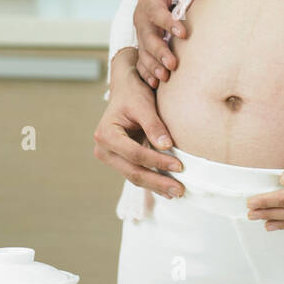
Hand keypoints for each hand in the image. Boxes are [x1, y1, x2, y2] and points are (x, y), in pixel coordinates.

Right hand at [93, 66, 185, 196]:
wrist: (125, 91)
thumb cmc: (133, 95)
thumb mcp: (144, 105)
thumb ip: (154, 126)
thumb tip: (167, 146)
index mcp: (106, 134)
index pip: (135, 154)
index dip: (157, 161)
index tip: (180, 166)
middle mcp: (103, 150)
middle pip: (133, 171)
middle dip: (158, 181)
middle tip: (180, 190)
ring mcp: (110, 157)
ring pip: (134, 177)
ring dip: (156, 185)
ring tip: (177, 193)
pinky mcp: (119, 161)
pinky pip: (136, 173)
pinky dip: (152, 181)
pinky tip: (168, 189)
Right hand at [133, 0, 209, 87]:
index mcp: (150, 1)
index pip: (157, 13)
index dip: (169, 23)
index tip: (184, 32)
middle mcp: (142, 20)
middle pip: (147, 38)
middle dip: (159, 52)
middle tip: (172, 64)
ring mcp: (142, 35)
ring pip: (144, 53)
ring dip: (153, 66)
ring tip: (165, 77)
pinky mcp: (144, 46)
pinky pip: (141, 62)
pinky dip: (146, 73)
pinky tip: (156, 84)